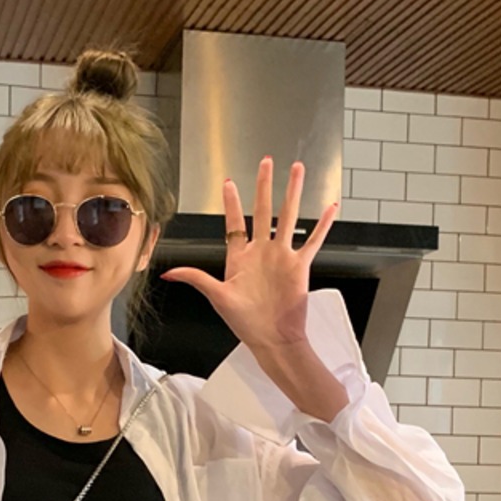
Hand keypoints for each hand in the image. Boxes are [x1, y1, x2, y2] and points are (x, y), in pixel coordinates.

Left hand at [159, 158, 337, 347]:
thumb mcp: (217, 296)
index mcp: (240, 258)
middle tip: (266, 162)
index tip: (229, 183)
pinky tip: (331, 208)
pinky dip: (323, 225)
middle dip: (264, 186)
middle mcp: (261, 253)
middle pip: (263, 210)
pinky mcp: (299, 266)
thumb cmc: (245, 322)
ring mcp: (281, 257)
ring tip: (297, 170)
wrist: (272, 338)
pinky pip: (313, 241)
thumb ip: (196, 278)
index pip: (235, 223)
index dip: (232, 203)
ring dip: (293, 193)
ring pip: (289, 216)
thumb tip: (169, 273)